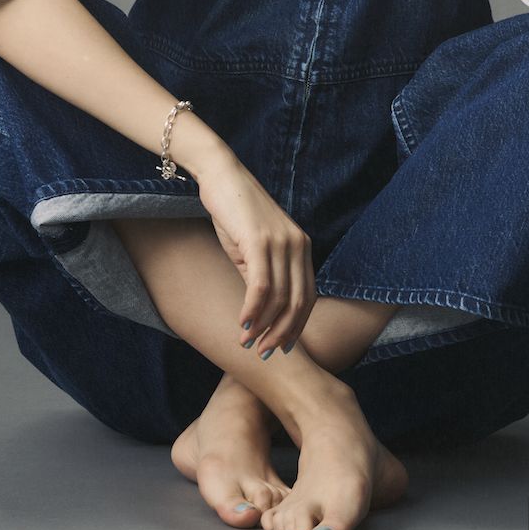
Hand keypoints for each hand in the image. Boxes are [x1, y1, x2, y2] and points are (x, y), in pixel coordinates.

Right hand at [195, 154, 316, 357]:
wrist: (221, 176)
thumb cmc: (235, 212)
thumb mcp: (254, 247)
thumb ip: (263, 275)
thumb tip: (261, 312)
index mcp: (302, 246)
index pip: (307, 296)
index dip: (296, 326)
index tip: (281, 346)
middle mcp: (297, 245)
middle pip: (298, 302)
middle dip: (282, 333)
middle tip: (264, 353)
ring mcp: (280, 242)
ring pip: (279, 298)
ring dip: (263, 326)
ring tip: (247, 342)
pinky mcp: (259, 240)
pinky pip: (261, 286)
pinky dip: (252, 310)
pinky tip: (242, 322)